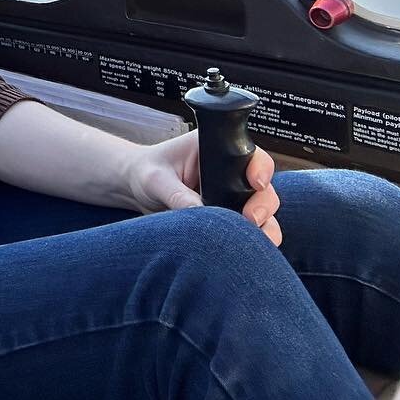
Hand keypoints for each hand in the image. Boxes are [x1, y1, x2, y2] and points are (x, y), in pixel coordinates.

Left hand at [125, 131, 281, 245]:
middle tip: (250, 219)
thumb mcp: (157, 180)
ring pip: (263, 212)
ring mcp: (233, 195)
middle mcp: (230, 171)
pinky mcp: (229, 215)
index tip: (257, 183)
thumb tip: (199, 214)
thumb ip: (178, 195)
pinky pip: (252, 229)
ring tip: (253, 240)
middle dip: (263, 205)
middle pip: (264, 188)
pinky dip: (255, 239)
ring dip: (264, 226)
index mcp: (215, 149)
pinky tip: (248, 250)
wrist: (135, 189)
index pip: (251, 156)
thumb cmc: (145, 172)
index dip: (261, 170)